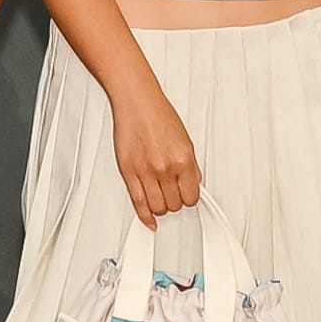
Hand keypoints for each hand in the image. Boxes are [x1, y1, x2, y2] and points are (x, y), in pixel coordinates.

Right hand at [110, 74, 204, 224]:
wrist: (137, 102)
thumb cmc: (159, 115)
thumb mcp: (186, 140)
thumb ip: (190, 166)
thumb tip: (192, 185)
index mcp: (183, 160)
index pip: (191, 197)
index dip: (189, 198)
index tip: (186, 195)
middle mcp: (165, 168)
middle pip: (174, 205)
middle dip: (174, 201)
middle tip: (172, 193)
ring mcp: (145, 172)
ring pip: (157, 207)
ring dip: (161, 207)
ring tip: (160, 198)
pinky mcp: (128, 172)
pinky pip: (138, 202)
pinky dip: (145, 215)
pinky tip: (149, 219)